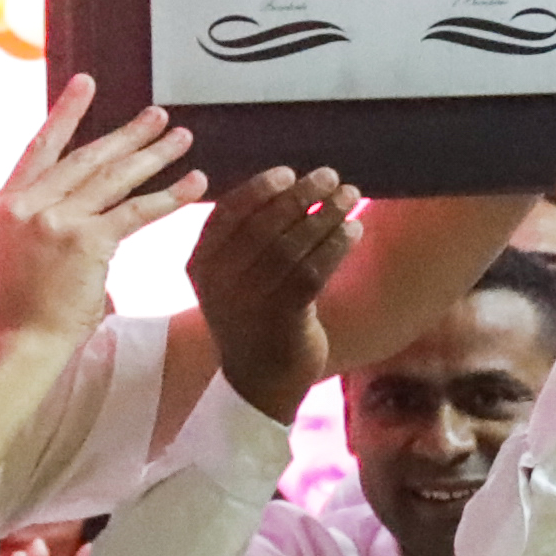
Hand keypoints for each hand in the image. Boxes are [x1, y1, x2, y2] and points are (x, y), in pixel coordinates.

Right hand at [0, 82, 202, 343]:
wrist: (19, 343)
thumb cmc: (22, 307)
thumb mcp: (14, 249)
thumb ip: (39, 217)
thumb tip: (75, 198)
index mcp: (5, 202)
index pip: (41, 147)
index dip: (66, 113)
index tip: (86, 82)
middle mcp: (27, 204)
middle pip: (87, 157)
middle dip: (128, 134)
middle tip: (159, 115)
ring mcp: (55, 221)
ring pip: (114, 178)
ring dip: (154, 155)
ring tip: (182, 138)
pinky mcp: (85, 242)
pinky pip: (136, 212)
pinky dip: (170, 196)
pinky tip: (195, 184)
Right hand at [185, 167, 358, 416]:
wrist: (260, 383)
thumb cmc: (252, 317)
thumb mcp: (232, 278)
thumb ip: (246, 238)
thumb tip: (291, 185)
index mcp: (201, 266)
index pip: (227, 215)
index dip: (259, 189)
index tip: (288, 172)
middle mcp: (221, 284)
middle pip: (264, 226)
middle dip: (301, 196)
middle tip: (331, 176)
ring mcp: (251, 303)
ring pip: (292, 246)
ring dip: (326, 215)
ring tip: (350, 195)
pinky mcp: (283, 320)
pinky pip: (314, 272)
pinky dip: (336, 245)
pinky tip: (354, 229)